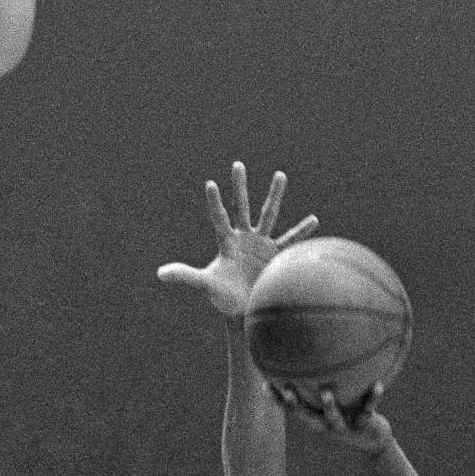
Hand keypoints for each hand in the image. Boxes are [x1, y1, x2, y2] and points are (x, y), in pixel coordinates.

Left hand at [157, 161, 317, 316]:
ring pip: (268, 215)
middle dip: (239, 187)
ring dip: (274, 195)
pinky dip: (302, 231)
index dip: (215, 202)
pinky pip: (290, 241)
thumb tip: (160, 274)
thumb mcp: (205, 284)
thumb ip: (185, 276)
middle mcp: (243, 237)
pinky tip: (314, 219)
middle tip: (237, 164)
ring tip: (280, 174)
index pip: (218, 217)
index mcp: (226, 242)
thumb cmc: (223, 297)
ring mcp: (260, 243)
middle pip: (241, 207)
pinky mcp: (275, 255)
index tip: (210, 184)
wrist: (245, 310)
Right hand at [271, 382, 392, 454]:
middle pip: (306, 415)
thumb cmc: (348, 412)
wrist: (371, 439)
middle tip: (288, 391)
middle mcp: (325, 422)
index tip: (264, 384)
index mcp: (315, 416)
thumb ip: (322, 380)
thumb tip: (311, 349)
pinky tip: (378, 385)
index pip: (291, 408)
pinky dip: (372, 398)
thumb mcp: (333, 399)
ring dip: (330, 406)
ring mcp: (343, 426)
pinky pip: (368, 411)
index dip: (277, 399)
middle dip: (296, 405)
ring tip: (326, 393)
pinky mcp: (363, 426)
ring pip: (334, 418)